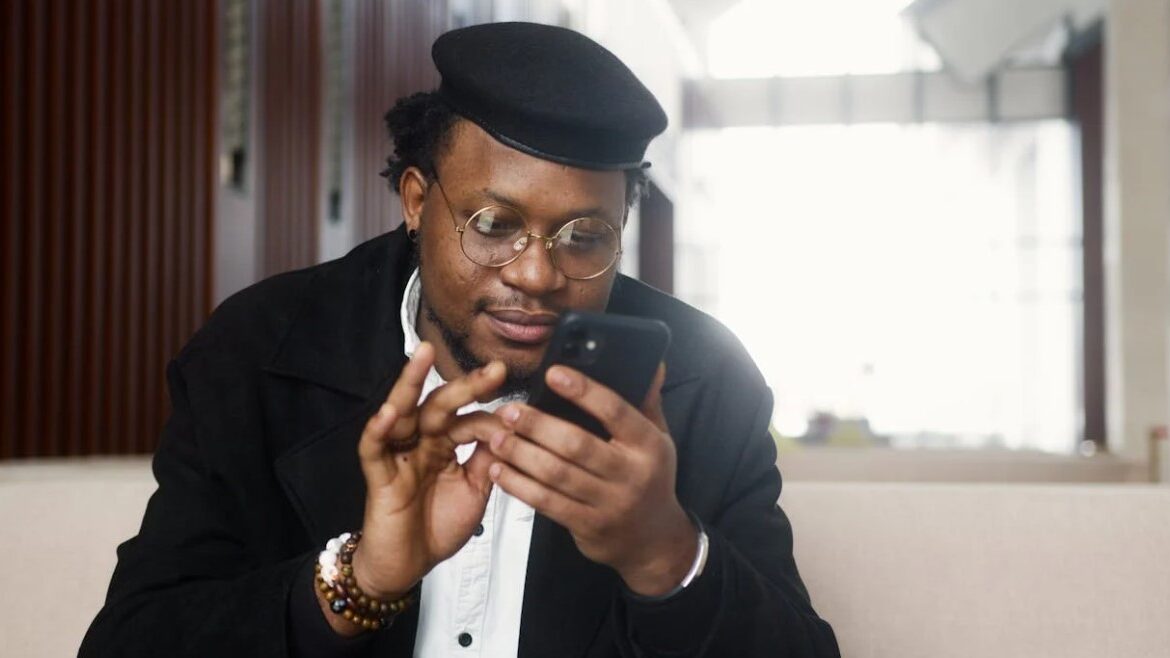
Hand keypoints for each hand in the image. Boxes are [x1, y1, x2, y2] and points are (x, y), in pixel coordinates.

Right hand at [349, 342, 507, 601]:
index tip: (522, 414)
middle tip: (494, 369)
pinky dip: (379, 430)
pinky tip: (389, 413)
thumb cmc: (437, 526)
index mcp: (445, 445)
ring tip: (422, 355)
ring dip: (410, 384)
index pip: (468, 419)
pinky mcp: (378, 476)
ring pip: (403, 413)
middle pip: (440, 406)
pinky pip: (374, 449)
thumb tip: (511, 429)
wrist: (407, 565)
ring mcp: (398, 456)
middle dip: (465, 385)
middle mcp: (421, 443)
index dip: (493, 416)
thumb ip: (488, 460)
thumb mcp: (474, 490)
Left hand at [484, 364, 697, 595]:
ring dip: (522, 454)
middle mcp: (631, 474)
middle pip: (577, 444)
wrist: (654, 541)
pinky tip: (501, 470)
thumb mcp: (658, 439)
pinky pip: (547, 503)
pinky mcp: (587, 525)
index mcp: (648, 446)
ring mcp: (609, 503)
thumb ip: (647, 401)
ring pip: (557, 475)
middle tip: (509, 411)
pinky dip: (520, 486)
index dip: (583, 391)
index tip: (553, 373)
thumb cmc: (649, 479)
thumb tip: (653, 362)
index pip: (615, 411)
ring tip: (498, 437)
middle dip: (537, 425)